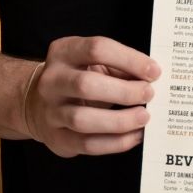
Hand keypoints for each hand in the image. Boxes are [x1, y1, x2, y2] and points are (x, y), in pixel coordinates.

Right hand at [23, 36, 159, 157]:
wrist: (38, 103)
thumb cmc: (77, 77)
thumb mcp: (93, 62)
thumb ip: (119, 67)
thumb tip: (152, 78)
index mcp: (64, 52)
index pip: (97, 49)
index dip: (129, 59)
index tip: (153, 71)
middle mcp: (52, 80)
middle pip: (86, 85)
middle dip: (124, 91)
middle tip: (149, 94)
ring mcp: (50, 111)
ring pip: (83, 119)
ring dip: (120, 120)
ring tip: (144, 117)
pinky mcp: (56, 138)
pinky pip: (88, 144)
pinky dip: (116, 142)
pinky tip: (135, 135)